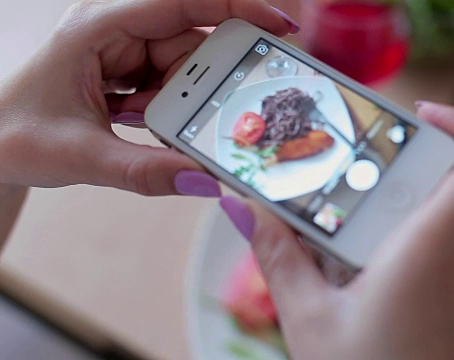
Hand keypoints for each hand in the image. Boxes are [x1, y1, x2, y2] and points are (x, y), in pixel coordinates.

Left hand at [0, 0, 295, 195]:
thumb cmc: (13, 135)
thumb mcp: (81, 157)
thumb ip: (146, 172)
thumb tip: (206, 180)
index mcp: (99, 26)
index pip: (180, 3)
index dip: (236, 7)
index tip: (281, 25)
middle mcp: (116, 31)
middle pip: (192, 43)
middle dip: (209, 80)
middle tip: (218, 113)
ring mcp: (124, 52)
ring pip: (186, 69)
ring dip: (184, 103)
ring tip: (154, 128)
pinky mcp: (129, 73)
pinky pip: (171, 86)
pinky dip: (172, 110)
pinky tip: (151, 128)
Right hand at [220, 102, 453, 358]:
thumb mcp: (309, 321)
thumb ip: (279, 256)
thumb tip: (247, 210)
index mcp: (429, 254)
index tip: (421, 113)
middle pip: (437, 198)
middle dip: (386, 194)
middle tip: (341, 208)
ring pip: (436, 237)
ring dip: (392, 235)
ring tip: (343, 264)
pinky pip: (444, 269)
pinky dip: (408, 265)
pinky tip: (369, 294)